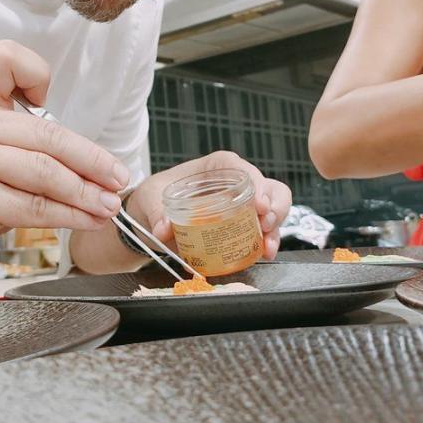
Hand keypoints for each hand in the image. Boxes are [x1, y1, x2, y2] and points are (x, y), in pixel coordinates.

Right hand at [0, 40, 128, 276]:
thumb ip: (26, 148)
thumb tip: (91, 167)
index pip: (7, 62)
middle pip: (47, 134)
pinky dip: (69, 216)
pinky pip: (35, 207)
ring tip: (107, 205)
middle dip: (92, 159)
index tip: (53, 105)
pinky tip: (86, 220)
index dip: (37, 75)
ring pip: (45, 171)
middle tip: (117, 177)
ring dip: (85, 192)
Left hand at [126, 151, 290, 259]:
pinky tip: (262, 254)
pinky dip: (266, 243)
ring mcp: (240, 206)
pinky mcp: (240, 227)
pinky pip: (262, 232)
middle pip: (269, 188)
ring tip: (266, 247)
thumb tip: (163, 230)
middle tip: (264, 224)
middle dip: (274, 207)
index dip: (256, 182)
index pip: (241, 168)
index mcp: (215, 168)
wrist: (148, 218)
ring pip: (273, 210)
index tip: (258, 204)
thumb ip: (156, 213)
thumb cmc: (153, 198)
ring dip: (274, 229)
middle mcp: (233, 184)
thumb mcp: (149, 199)